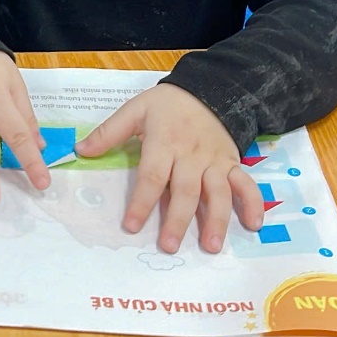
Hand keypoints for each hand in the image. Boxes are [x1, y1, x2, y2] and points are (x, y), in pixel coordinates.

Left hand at [75, 83, 264, 253]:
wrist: (208, 89)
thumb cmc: (167, 105)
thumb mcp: (135, 110)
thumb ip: (109, 132)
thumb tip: (81, 151)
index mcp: (164, 142)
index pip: (152, 176)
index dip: (142, 202)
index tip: (132, 226)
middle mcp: (192, 155)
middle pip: (185, 191)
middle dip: (177, 220)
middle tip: (169, 246)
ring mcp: (215, 161)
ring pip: (218, 193)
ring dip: (216, 220)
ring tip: (210, 246)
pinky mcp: (233, 163)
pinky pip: (246, 184)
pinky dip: (253, 203)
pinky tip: (254, 225)